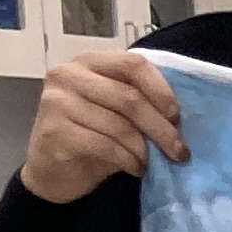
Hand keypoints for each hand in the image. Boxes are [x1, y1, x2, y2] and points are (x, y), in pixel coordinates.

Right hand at [20, 49, 184, 199]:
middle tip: (179, 151)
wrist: (52, 170)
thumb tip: (178, 115)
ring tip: (151, 162)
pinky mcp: (55, 131)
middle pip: (129, 98)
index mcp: (88, 62)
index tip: (177, 117)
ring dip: (144, 150)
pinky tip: (134, 168)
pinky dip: (128, 160)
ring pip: (120, 126)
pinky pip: (106, 146)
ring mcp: (57, 102)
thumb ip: (137, 99)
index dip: (161, 90)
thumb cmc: (90, 135)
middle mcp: (68, 75)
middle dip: (161, 129)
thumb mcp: (116, 112)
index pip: (133, 64)